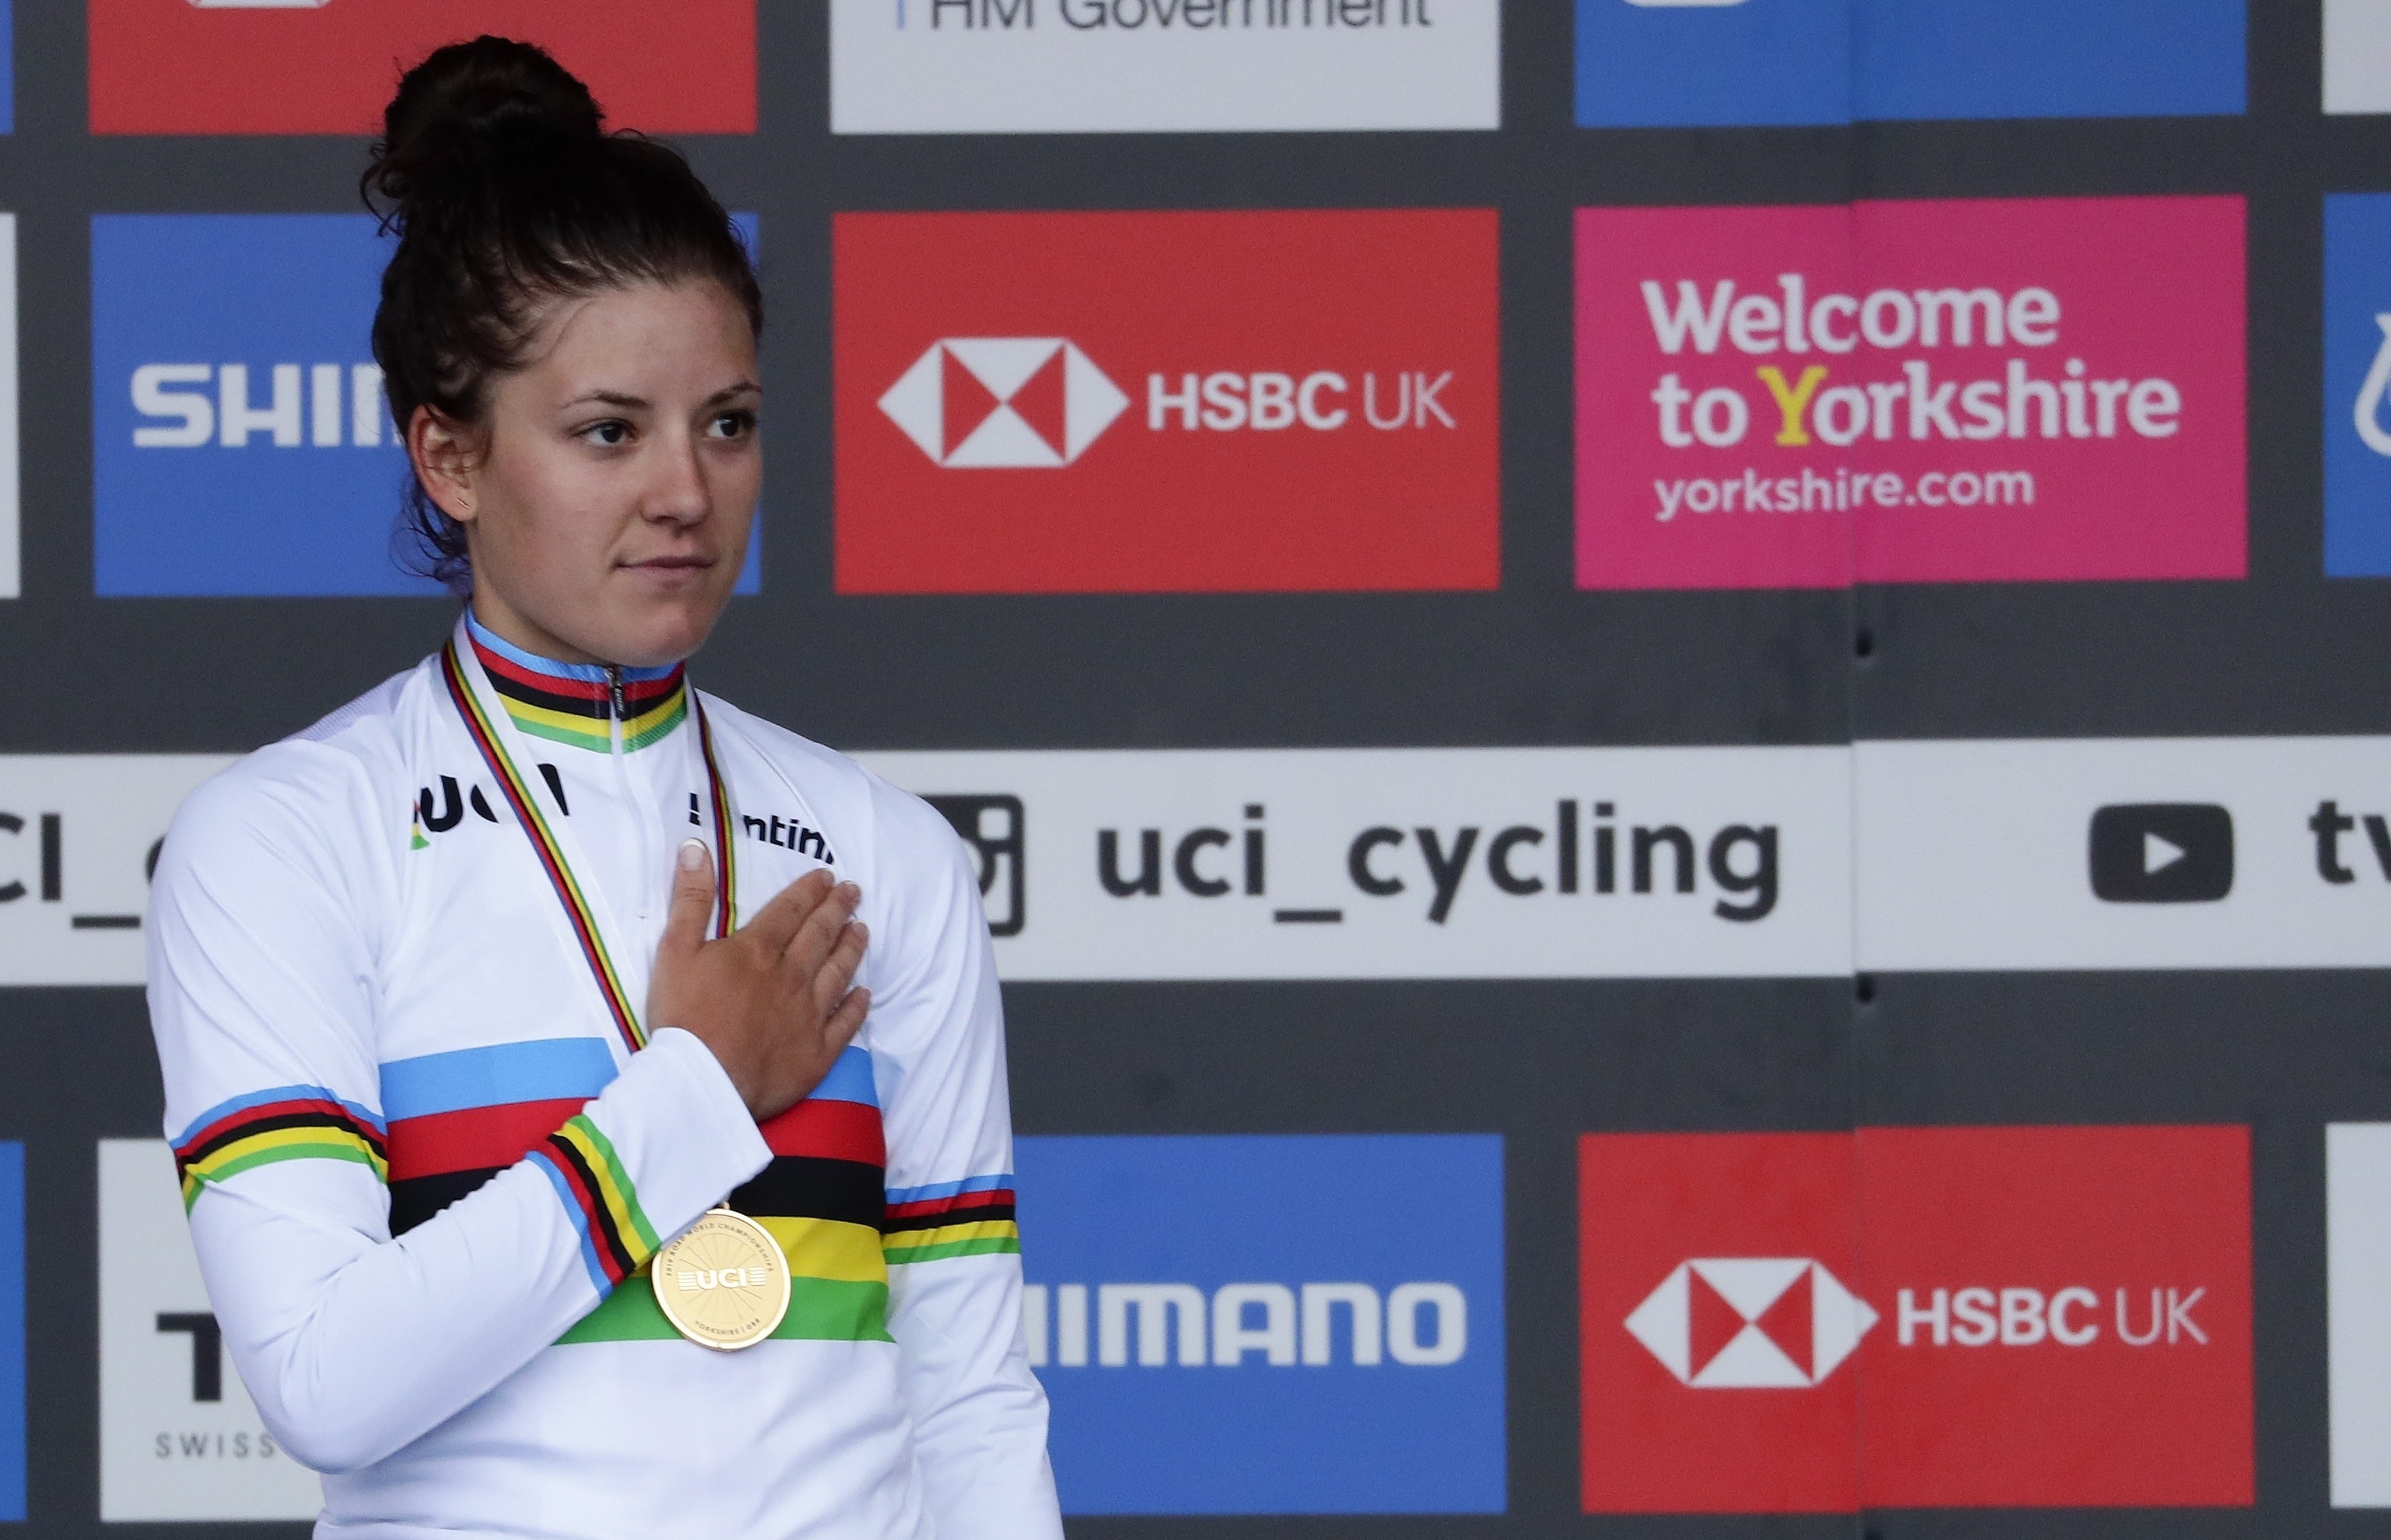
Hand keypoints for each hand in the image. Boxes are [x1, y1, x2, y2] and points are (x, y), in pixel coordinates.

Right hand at [647, 840, 869, 1120]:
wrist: (702, 1082)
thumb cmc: (684, 1017)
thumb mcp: (675, 950)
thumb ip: (690, 899)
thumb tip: (697, 847)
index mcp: (759, 949)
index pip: (791, 910)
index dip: (809, 890)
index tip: (827, 876)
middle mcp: (793, 975)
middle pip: (821, 935)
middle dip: (838, 909)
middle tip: (854, 891)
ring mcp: (810, 1014)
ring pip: (839, 972)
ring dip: (852, 947)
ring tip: (863, 930)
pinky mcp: (818, 1051)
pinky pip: (845, 1023)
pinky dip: (857, 1006)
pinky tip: (864, 994)